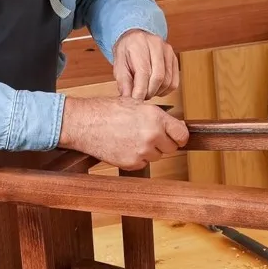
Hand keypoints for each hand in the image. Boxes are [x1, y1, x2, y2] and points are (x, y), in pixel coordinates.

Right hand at [58, 96, 188, 169]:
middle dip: (164, 143)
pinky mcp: (131, 163)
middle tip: (149, 135)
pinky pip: (143, 163)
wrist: (84, 123)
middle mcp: (152, 135)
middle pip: (172, 148)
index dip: (180, 136)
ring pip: (157, 157)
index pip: (182, 135)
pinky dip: (137, 157)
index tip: (176, 137)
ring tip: (132, 138)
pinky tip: (125, 146)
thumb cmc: (108, 110)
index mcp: (156, 118)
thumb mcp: (138, 105)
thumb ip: (159, 117)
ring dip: (150, 151)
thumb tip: (176, 127)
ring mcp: (142, 151)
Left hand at [113, 29, 179, 100]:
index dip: (140, 91)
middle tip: (140, 97)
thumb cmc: (126, 51)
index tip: (135, 101)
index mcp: (139, 44)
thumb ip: (123, 82)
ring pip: (168, 81)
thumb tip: (129, 98)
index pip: (144, 72)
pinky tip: (156, 89)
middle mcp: (156, 45)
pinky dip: (165, 90)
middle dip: (149, 93)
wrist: (135, 39)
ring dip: (157, 92)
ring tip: (146, 91)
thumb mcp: (119, 65)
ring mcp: (168, 51)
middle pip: (158, 77)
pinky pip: (174, 81)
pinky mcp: (174, 58)